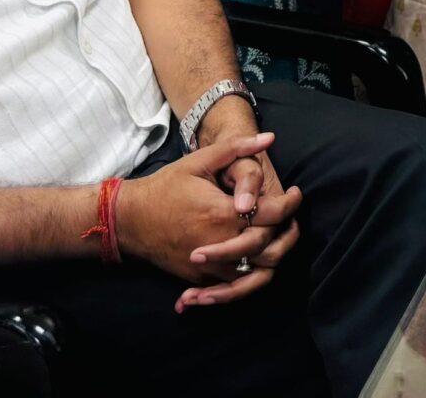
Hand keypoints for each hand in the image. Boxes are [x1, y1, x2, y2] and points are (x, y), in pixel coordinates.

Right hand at [116, 132, 302, 305]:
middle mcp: (220, 243)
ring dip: (273, 257)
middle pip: (271, 248)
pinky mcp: (200, 277)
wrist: (129, 220)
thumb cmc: (166, 187)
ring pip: (256, 274)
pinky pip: (233, 286)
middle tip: (292, 218)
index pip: (273, 214)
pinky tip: (255, 263)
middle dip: (288, 233)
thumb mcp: (199, 161)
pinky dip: (248, 280)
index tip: (296, 193)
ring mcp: (209, 265)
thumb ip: (236, 148)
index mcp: (223, 213)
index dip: (290, 204)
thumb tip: (269, 137)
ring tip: (279, 238)